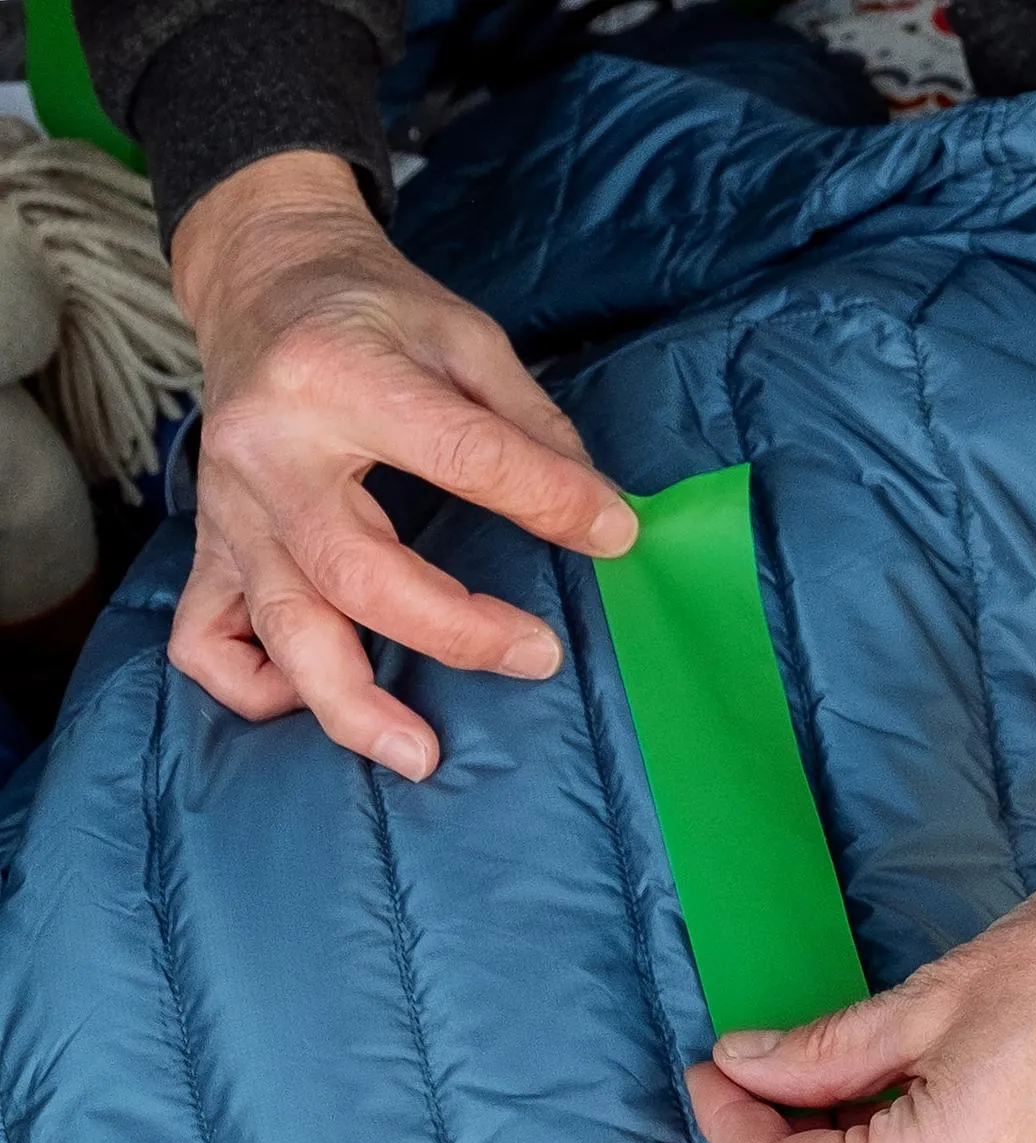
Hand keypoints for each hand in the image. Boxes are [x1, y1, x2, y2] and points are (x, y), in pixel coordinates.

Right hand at [168, 151, 635, 778]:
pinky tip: (312, 693)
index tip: (613, 533)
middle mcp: (268, 453)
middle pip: (359, 574)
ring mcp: (230, 511)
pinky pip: (208, 641)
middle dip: (458, 633)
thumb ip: (530, 425)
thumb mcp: (465, 335)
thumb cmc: (371, 307)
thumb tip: (600, 517)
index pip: (458, 456)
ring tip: (420, 754)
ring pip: (280, 629)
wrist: (261, 280)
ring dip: (351, 704)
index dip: (548, 501)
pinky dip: (254, 686)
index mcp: (339, 378)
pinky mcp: (211, 547)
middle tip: (539, 656)